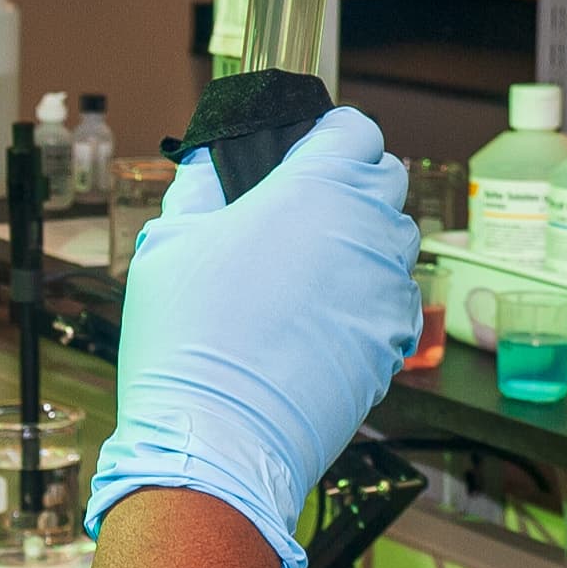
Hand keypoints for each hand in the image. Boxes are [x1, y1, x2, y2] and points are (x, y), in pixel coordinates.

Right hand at [85, 110, 418, 567]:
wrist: (218, 439)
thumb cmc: (188, 339)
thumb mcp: (171, 241)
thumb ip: (200, 186)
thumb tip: (214, 162)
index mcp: (318, 188)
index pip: (353, 128)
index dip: (325, 134)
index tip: (298, 152)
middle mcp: (369, 230)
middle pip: (384, 178)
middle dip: (349, 182)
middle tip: (297, 211)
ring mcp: (388, 290)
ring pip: (395, 242)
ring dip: (362, 242)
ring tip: (307, 271)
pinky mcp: (395, 344)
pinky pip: (394, 301)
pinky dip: (367, 299)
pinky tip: (319, 321)